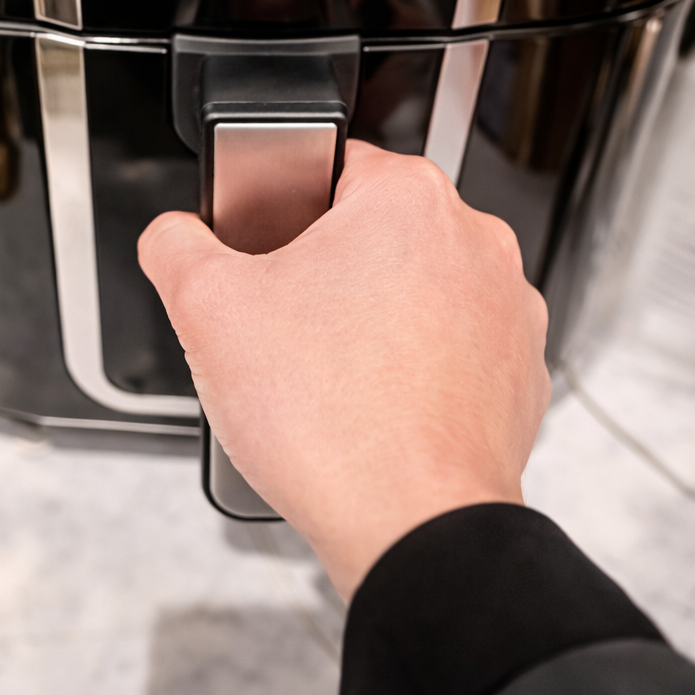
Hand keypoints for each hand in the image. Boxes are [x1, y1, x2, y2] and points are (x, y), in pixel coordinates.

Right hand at [138, 140, 549, 599]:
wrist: (410, 528)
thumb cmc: (333, 420)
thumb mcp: (207, 309)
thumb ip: (176, 245)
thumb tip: (174, 237)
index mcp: (408, 198)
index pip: (327, 167)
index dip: (277, 213)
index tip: (262, 259)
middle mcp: (475, 241)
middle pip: (374, 232)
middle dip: (325, 273)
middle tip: (284, 329)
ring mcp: (508, 311)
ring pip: (415, 292)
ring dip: (372, 321)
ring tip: (325, 376)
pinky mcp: (520, 375)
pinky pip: (452, 352)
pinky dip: (413, 371)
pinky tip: (369, 407)